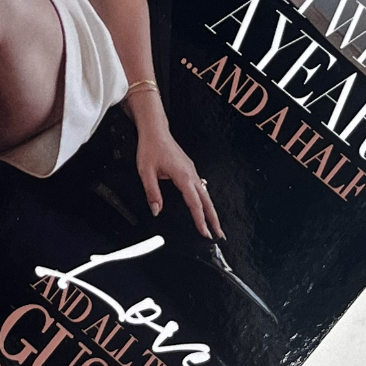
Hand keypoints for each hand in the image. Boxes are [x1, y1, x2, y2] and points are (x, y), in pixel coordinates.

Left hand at [135, 119, 221, 239]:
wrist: (155, 130)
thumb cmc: (151, 147)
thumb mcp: (146, 171)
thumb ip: (152, 192)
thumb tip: (156, 210)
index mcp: (183, 176)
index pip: (194, 203)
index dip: (200, 220)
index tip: (205, 233)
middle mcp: (190, 174)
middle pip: (207, 201)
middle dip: (214, 219)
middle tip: (220, 235)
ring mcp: (192, 171)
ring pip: (206, 195)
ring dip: (211, 211)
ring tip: (215, 225)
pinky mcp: (189, 169)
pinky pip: (201, 188)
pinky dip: (205, 201)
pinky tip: (205, 206)